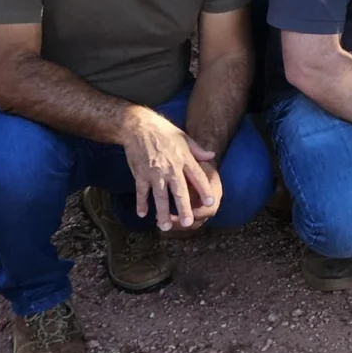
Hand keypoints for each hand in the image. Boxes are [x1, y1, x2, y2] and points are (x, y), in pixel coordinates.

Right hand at [118, 108, 222, 230]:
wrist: (140, 126)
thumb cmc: (164, 131)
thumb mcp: (184, 137)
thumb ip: (197, 150)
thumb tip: (212, 155)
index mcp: (184, 158)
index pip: (197, 177)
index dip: (204, 190)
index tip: (210, 203)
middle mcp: (171, 167)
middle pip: (179, 192)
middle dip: (184, 208)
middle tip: (188, 223)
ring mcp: (155, 172)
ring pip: (160, 196)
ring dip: (162, 213)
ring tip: (165, 226)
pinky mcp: (140, 173)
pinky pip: (141, 192)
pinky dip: (141, 203)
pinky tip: (142, 214)